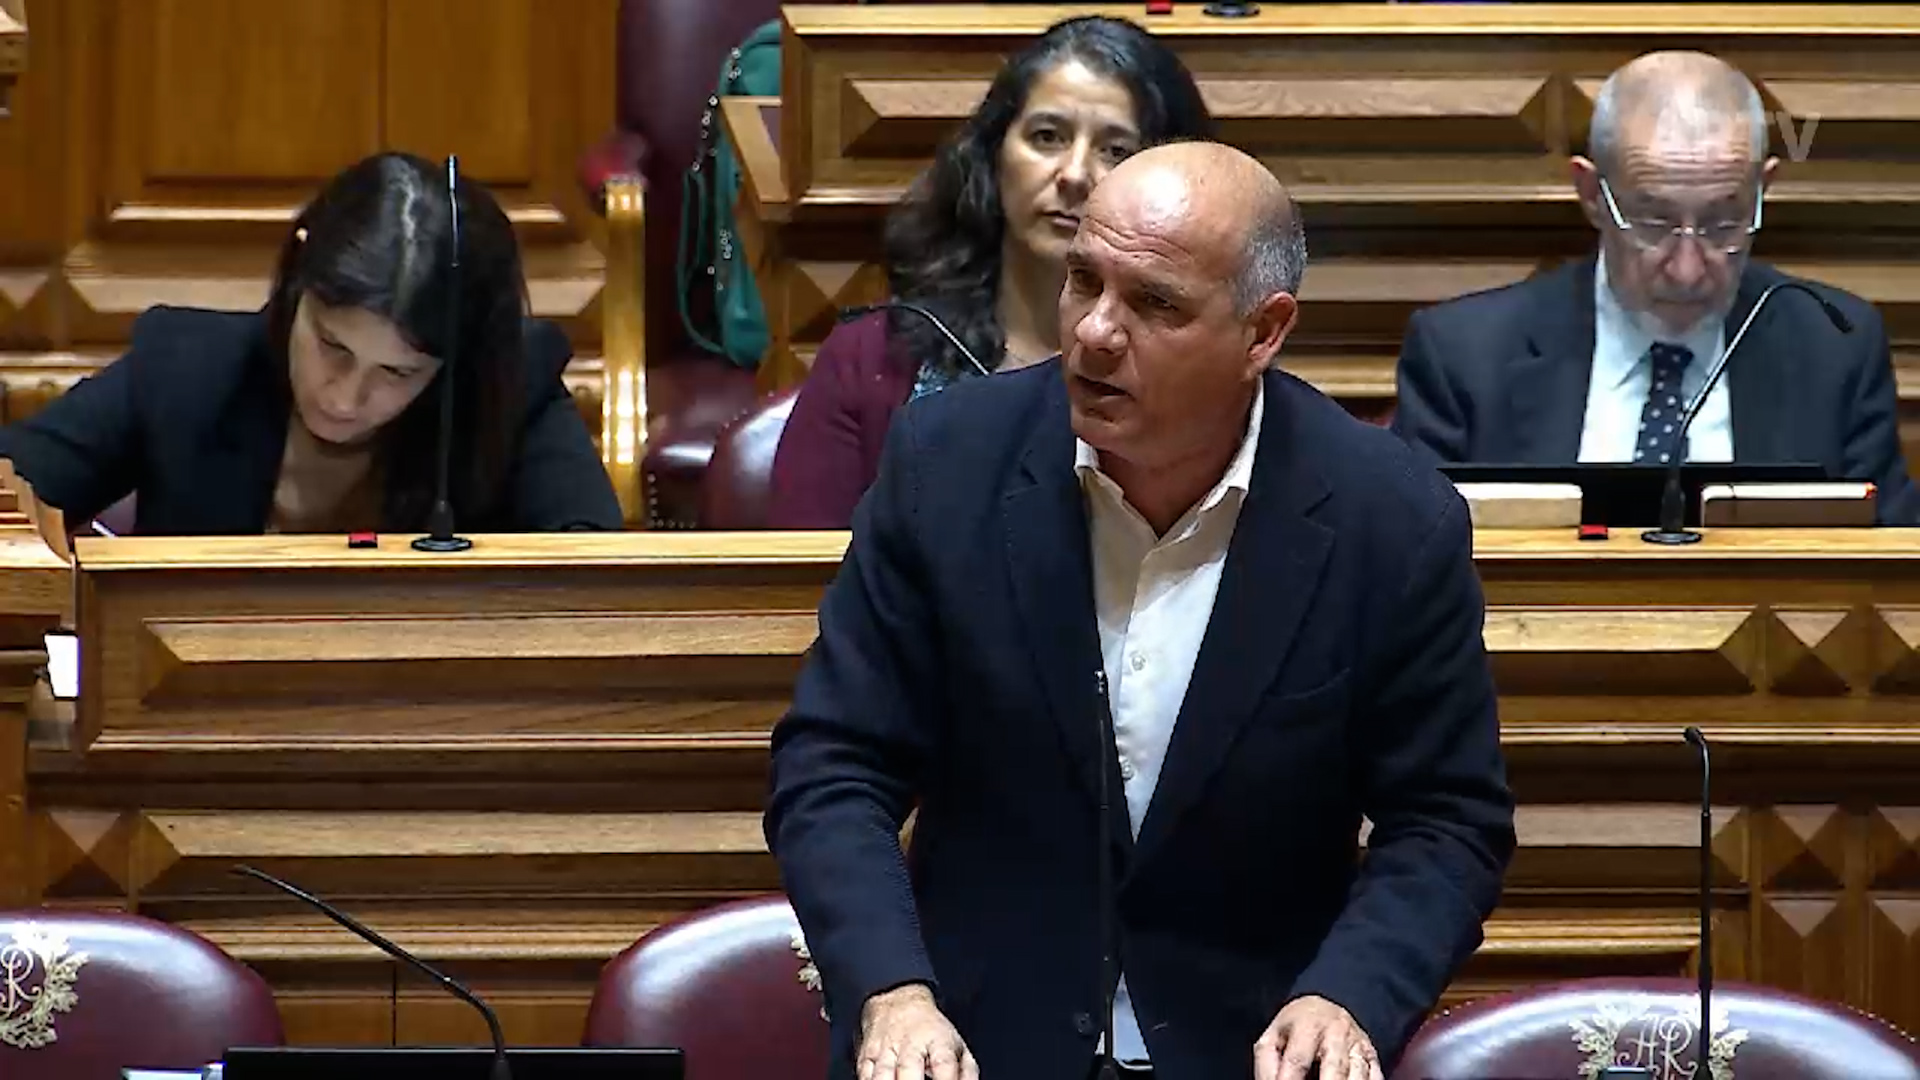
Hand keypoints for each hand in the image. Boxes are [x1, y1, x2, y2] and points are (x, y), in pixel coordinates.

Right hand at [858, 982, 977, 1079]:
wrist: (898, 1001)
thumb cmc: (930, 1031)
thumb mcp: (957, 1045)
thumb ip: (967, 1073)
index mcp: (937, 1042)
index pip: (944, 1064)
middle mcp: (910, 1045)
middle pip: (908, 1070)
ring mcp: (885, 1050)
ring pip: (881, 1075)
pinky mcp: (866, 1056)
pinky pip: (864, 1075)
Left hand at [1254, 995, 1382, 1079]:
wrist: (1325, 1010)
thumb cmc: (1295, 1029)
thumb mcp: (1272, 1038)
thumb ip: (1267, 1066)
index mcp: (1308, 1025)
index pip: (1298, 1060)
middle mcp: (1337, 1033)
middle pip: (1335, 1069)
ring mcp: (1358, 1045)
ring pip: (1358, 1075)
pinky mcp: (1372, 1057)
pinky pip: (1375, 1077)